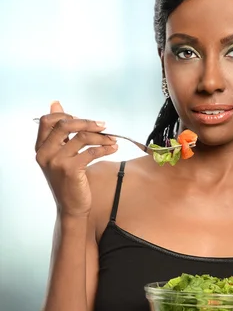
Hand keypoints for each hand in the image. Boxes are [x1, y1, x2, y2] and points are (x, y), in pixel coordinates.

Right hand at [35, 101, 117, 216]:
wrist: (72, 207)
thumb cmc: (68, 181)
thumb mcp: (60, 154)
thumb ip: (59, 132)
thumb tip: (56, 103)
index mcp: (41, 148)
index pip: (47, 120)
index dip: (66, 115)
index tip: (83, 120)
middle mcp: (45, 153)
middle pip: (65, 125)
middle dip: (87, 122)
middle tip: (103, 125)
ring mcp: (57, 162)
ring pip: (81, 137)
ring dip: (101, 136)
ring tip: (112, 139)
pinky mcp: (71, 170)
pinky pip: (91, 152)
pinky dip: (105, 148)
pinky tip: (113, 149)